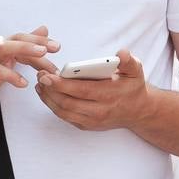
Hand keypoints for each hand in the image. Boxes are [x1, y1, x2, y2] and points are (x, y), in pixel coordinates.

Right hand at [0, 26, 59, 116]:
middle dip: (36, 42)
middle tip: (55, 48)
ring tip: (42, 56)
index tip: (58, 47)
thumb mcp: (5, 61)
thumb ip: (24, 47)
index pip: (22, 38)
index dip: (40, 41)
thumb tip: (43, 30)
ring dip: (24, 50)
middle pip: (15, 39)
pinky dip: (9, 75)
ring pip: (3, 49)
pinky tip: (23, 83)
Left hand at [35, 48, 150, 130]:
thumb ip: (128, 61)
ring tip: (41, 84)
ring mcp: (92, 120)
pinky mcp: (86, 125)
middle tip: (41, 76)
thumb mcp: (136, 71)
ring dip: (48, 98)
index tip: (47, 75)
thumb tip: (122, 53)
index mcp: (109, 95)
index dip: (61, 84)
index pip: (81, 90)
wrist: (138, 111)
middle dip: (50, 89)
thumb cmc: (133, 87)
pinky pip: (65, 117)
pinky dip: (53, 106)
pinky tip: (47, 95)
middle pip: (67, 102)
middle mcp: (99, 111)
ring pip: (63, 111)